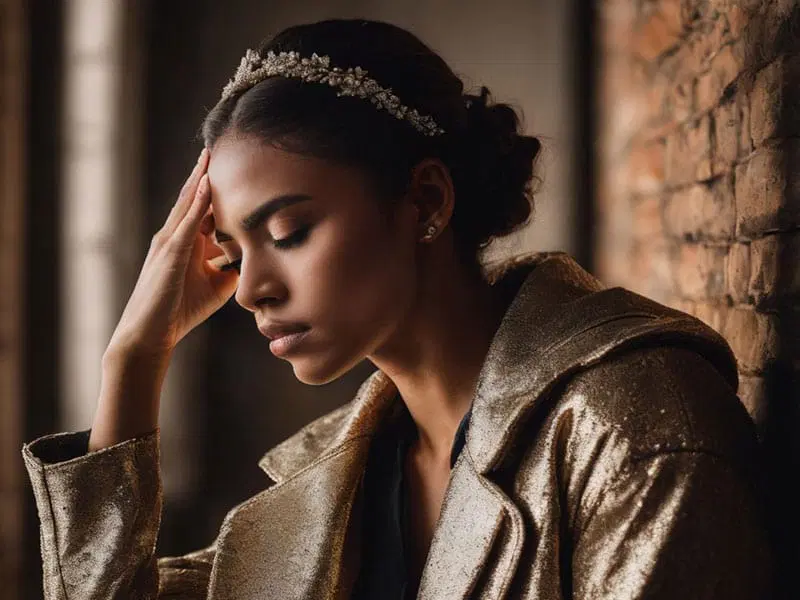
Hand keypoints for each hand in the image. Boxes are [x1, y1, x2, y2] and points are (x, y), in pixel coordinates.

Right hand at [106, 148, 237, 359]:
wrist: (150, 334)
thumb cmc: (179, 311)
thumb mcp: (216, 287)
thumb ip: (232, 270)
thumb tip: (252, 261)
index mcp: (187, 243)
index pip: (204, 209)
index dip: (217, 189)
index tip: (232, 168)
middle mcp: (176, 237)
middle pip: (194, 199)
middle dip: (206, 175)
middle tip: (219, 148)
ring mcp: (170, 242)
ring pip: (188, 204)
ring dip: (200, 179)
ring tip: (211, 155)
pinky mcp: (169, 253)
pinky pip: (186, 222)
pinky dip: (197, 203)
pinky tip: (208, 185)